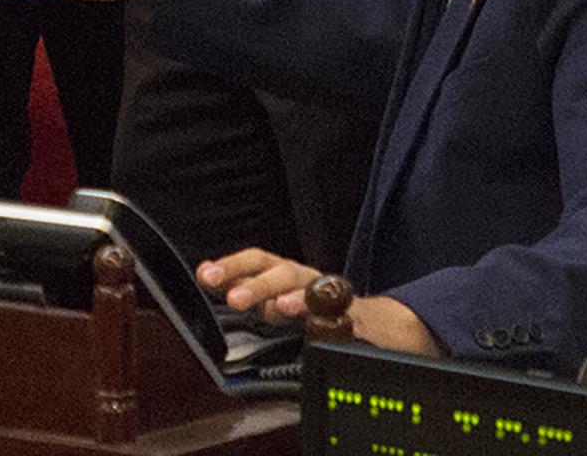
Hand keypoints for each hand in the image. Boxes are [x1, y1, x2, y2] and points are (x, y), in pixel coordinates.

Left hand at [197, 252, 439, 353]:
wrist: (380, 324)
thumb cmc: (318, 307)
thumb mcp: (276, 298)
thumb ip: (246, 288)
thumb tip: (208, 272)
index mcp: (286, 274)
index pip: (256, 262)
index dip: (232, 266)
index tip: (207, 274)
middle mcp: (308, 279)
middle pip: (281, 272)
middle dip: (257, 283)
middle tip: (235, 298)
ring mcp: (333, 296)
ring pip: (314, 289)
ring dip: (295, 297)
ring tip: (279, 308)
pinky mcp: (359, 317)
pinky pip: (346, 315)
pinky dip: (334, 318)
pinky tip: (323, 324)